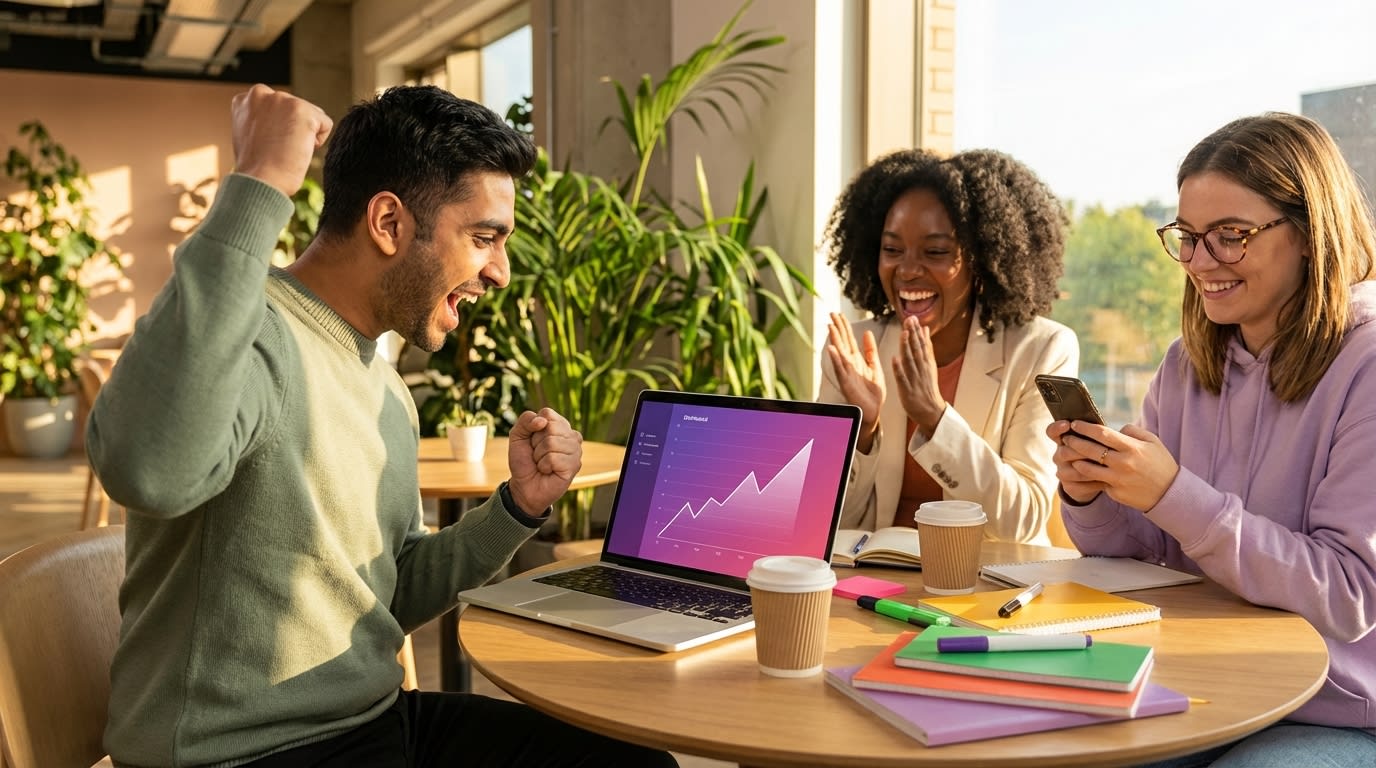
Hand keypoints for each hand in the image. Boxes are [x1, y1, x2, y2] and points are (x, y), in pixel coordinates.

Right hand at [230, 84, 331, 198]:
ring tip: (287, 150)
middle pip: (295, 108)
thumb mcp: (250, 134)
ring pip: (311, 115)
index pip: (278, 107)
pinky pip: (325, 124)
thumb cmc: (256, 168)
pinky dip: (319, 141)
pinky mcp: (302, 109)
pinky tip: (299, 150)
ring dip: (305, 134)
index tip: (269, 144)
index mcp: (246, 99)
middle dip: (293, 129)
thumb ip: (263, 120)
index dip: (279, 129)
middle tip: (278, 149)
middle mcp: (261, 93)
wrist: (260, 181)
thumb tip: (281, 121)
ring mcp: (282, 99)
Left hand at [506, 408, 581, 513]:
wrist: (524, 486)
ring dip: (539, 456)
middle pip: (550, 427)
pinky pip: (553, 458)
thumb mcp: (517, 436)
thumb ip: (526, 420)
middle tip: (537, 454)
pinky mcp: (575, 465)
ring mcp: (576, 451)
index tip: (532, 441)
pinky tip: (548, 471)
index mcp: (560, 425)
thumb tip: (542, 421)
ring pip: (552, 443)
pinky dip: (544, 466)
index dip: (533, 428)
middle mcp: (572, 436)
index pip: (547, 413)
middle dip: (536, 443)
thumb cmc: (524, 461)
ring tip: (542, 463)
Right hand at [825, 312, 884, 450]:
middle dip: (837, 328)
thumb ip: (870, 350)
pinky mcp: (846, 383)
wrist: (873, 412)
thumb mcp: (875, 366)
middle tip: (831, 314)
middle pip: (842, 343)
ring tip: (830, 327)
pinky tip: (832, 349)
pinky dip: (836, 359)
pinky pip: (841, 369)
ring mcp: (847, 373)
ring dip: (834, 340)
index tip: (839, 314)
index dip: (844, 327)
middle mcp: (849, 364)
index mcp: (857, 360)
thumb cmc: (873, 392)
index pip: (849, 339)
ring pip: (839, 353)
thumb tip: (867, 332)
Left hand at [890, 315, 945, 437]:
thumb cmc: (927, 387)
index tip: (913, 317)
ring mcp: (915, 379)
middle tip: (910, 319)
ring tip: (904, 333)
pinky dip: (899, 369)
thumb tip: (925, 329)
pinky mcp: (907, 390)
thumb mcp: (929, 365)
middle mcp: (922, 369)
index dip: (918, 331)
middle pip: (917, 349)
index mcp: (926, 363)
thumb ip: (926, 347)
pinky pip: (902, 378)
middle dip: (913, 334)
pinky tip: (895, 359)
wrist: (931, 411)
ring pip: (910, 361)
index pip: (922, 344)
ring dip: (907, 347)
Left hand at [1046, 420, 1178, 509]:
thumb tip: (1115, 429)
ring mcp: (1117, 479)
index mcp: (1132, 448)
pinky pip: (1095, 482)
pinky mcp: (1114, 492)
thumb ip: (1133, 431)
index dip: (1085, 428)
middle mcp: (1123, 463)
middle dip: (1074, 441)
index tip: (1075, 424)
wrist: (1169, 494)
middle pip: (1090, 450)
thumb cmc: (1160, 463)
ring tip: (1068, 453)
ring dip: (1075, 460)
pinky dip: (1086, 476)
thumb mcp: (1153, 442)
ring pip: (1087, 468)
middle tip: (1066, 437)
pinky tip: (1078, 470)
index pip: (1102, 434)